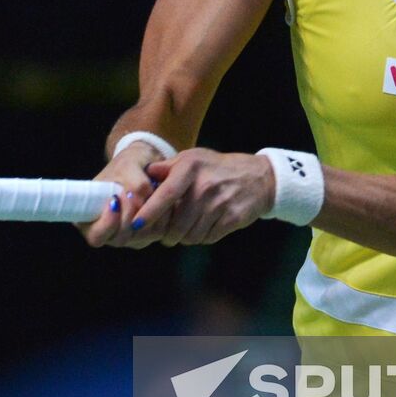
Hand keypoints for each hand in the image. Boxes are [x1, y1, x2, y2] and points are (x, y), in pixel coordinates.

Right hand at [80, 140, 170, 248]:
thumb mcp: (128, 164)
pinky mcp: (146, 235)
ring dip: (151, 215)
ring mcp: (127, 236)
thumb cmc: (128, 164)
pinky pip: (158, 233)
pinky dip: (163, 216)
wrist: (144, 165)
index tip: (115, 200)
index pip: (96, 235)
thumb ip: (133, 182)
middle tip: (138, 192)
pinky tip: (163, 199)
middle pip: (120, 239)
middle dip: (132, 216)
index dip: (107, 224)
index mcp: (90, 216)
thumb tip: (139, 200)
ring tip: (154, 191)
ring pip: (142, 238)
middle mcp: (108, 231)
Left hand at [124, 148, 274, 247]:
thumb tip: (143, 175)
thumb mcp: (193, 158)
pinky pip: (207, 238)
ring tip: (185, 230)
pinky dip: (201, 237)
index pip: (165, 195)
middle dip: (167, 234)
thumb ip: (167, 167)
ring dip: (184, 237)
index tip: (137, 225)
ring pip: (191, 235)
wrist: (259, 177)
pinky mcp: (232, 218)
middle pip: (176, 224)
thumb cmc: (217, 168)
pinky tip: (203, 228)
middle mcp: (204, 185)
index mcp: (190, 168)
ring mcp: (220, 203)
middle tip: (165, 235)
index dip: (149, 213)